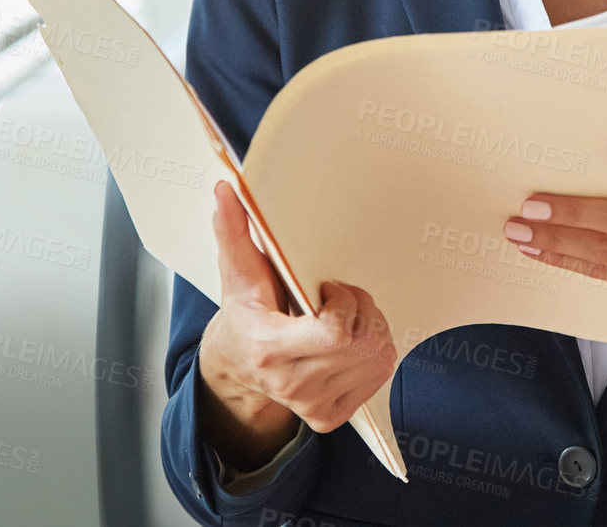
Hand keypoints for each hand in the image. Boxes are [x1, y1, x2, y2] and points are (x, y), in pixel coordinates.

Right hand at [197, 179, 396, 465]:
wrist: (238, 367)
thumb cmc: (245, 313)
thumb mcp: (238, 273)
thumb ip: (233, 231)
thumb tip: (226, 189)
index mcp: (269, 350)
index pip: (335, 332)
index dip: (344, 302)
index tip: (328, 288)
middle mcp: (291, 386)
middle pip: (364, 342)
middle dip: (362, 309)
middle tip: (340, 297)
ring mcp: (312, 406)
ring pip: (378, 356)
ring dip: (372, 327)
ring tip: (344, 318)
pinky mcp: (330, 417)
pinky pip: (381, 373)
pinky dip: (374, 351)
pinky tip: (348, 342)